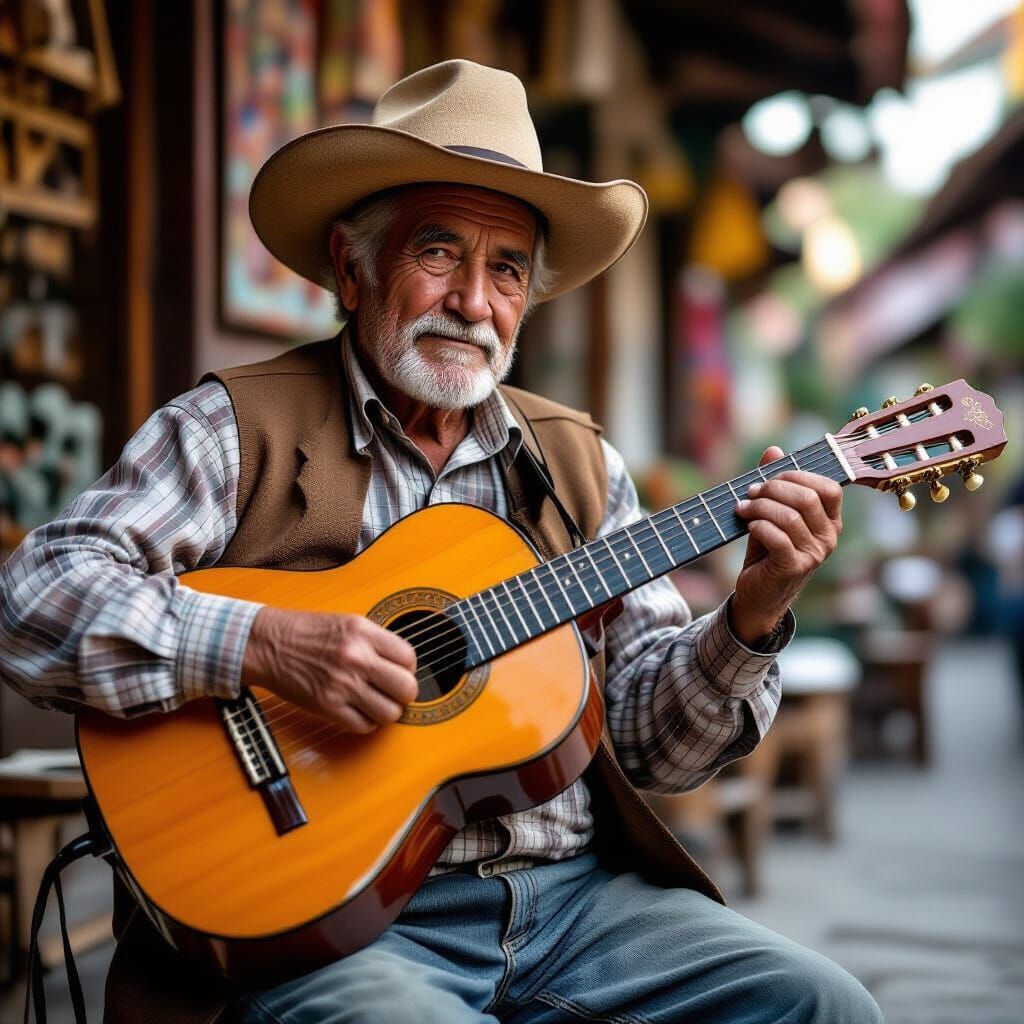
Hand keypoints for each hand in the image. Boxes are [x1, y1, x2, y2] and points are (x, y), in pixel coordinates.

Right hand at [241, 607, 417, 733]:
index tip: (399, 670)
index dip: (408, 667)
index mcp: (363, 633)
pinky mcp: (327, 706)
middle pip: (406, 688)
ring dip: (387, 711)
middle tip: (394, 692)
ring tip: (378, 703)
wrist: (269, 644)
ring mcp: (342, 684)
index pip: (409, 657)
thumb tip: (403, 664)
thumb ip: (377, 641)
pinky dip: (366, 723)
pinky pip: (364, 726)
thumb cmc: (307, 631)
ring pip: (390, 713)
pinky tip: (359, 711)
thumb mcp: (348, 623)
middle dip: (405, 693)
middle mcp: (356, 658)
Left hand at [732, 446, 842, 646]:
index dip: (798, 476)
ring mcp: (814, 555)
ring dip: (760, 507)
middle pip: (807, 498)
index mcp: (830, 521)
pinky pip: (777, 537)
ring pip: (790, 516)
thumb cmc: (767, 549)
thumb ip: (774, 483)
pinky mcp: (794, 567)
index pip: (829, 488)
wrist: (757, 593)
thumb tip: (773, 450)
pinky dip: (758, 526)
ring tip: (742, 508)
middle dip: (773, 489)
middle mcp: (829, 537)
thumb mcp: (771, 513)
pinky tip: (747, 525)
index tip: (770, 479)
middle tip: (750, 493)